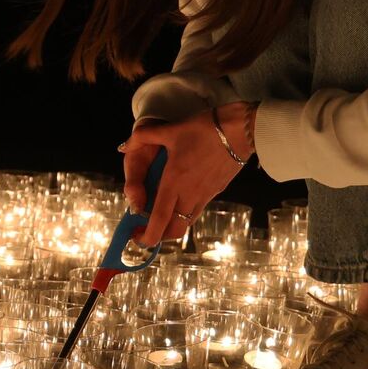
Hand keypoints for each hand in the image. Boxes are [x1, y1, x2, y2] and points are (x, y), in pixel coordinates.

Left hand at [119, 103, 254, 244]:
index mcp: (175, 182)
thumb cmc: (205, 129)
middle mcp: (190, 194)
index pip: (159, 218)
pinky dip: (185, 213)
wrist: (241, 130)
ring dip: (172, 226)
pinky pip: (197, 210)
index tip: (137, 239)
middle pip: (174, 229)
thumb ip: (145, 136)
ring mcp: (206, 194)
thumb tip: (126, 143)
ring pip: (187, 222)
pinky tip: (179, 200)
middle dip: (159, 237)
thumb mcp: (171, 130)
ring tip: (160, 218)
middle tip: (146, 231)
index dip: (148, 235)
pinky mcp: (217, 190)